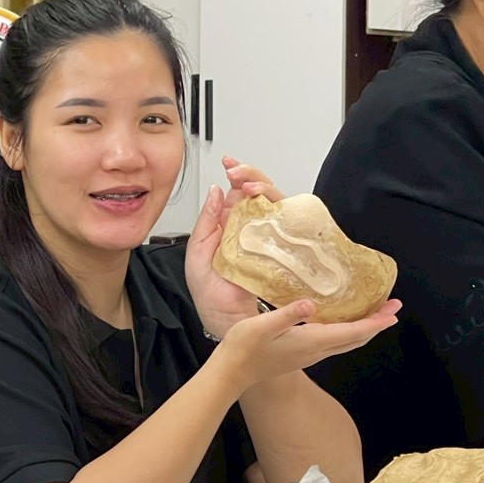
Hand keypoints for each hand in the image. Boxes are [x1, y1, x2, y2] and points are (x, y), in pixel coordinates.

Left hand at [184, 156, 283, 337]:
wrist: (224, 318)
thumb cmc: (210, 291)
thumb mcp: (197, 250)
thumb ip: (205, 220)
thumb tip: (216, 189)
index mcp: (229, 224)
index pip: (237, 191)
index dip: (237, 173)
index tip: (229, 164)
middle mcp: (250, 226)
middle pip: (259, 191)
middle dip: (251, 175)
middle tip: (238, 172)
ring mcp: (267, 237)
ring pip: (274, 202)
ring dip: (264, 188)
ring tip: (249, 186)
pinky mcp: (280, 249)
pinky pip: (286, 224)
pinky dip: (280, 210)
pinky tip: (266, 206)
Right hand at [213, 297, 400, 393]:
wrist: (233, 371)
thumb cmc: (244, 346)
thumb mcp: (263, 325)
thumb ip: (287, 314)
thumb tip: (310, 303)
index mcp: (312, 341)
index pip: (353, 332)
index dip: (375, 322)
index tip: (393, 311)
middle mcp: (317, 350)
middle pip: (357, 338)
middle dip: (377, 324)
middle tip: (393, 308)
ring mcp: (311, 354)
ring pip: (348, 341)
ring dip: (366, 328)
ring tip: (377, 314)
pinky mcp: (304, 353)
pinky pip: (336, 341)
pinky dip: (350, 330)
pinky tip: (346, 320)